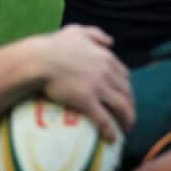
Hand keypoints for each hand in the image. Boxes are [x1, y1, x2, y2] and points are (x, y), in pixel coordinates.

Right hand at [36, 26, 133, 141]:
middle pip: (127, 92)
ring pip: (121, 107)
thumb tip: (111, 41)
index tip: (124, 94)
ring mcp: (98, 88)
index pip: (124, 75)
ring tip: (126, 128)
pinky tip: (112, 139)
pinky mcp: (87, 102)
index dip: (126, 87)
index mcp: (105, 57)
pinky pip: (104, 120)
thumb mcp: (76, 31)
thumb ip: (95, 34)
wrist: (39, 60)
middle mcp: (106, 73)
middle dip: (130, 105)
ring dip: (127, 119)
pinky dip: (111, 130)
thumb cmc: (53, 45)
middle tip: (127, 114)